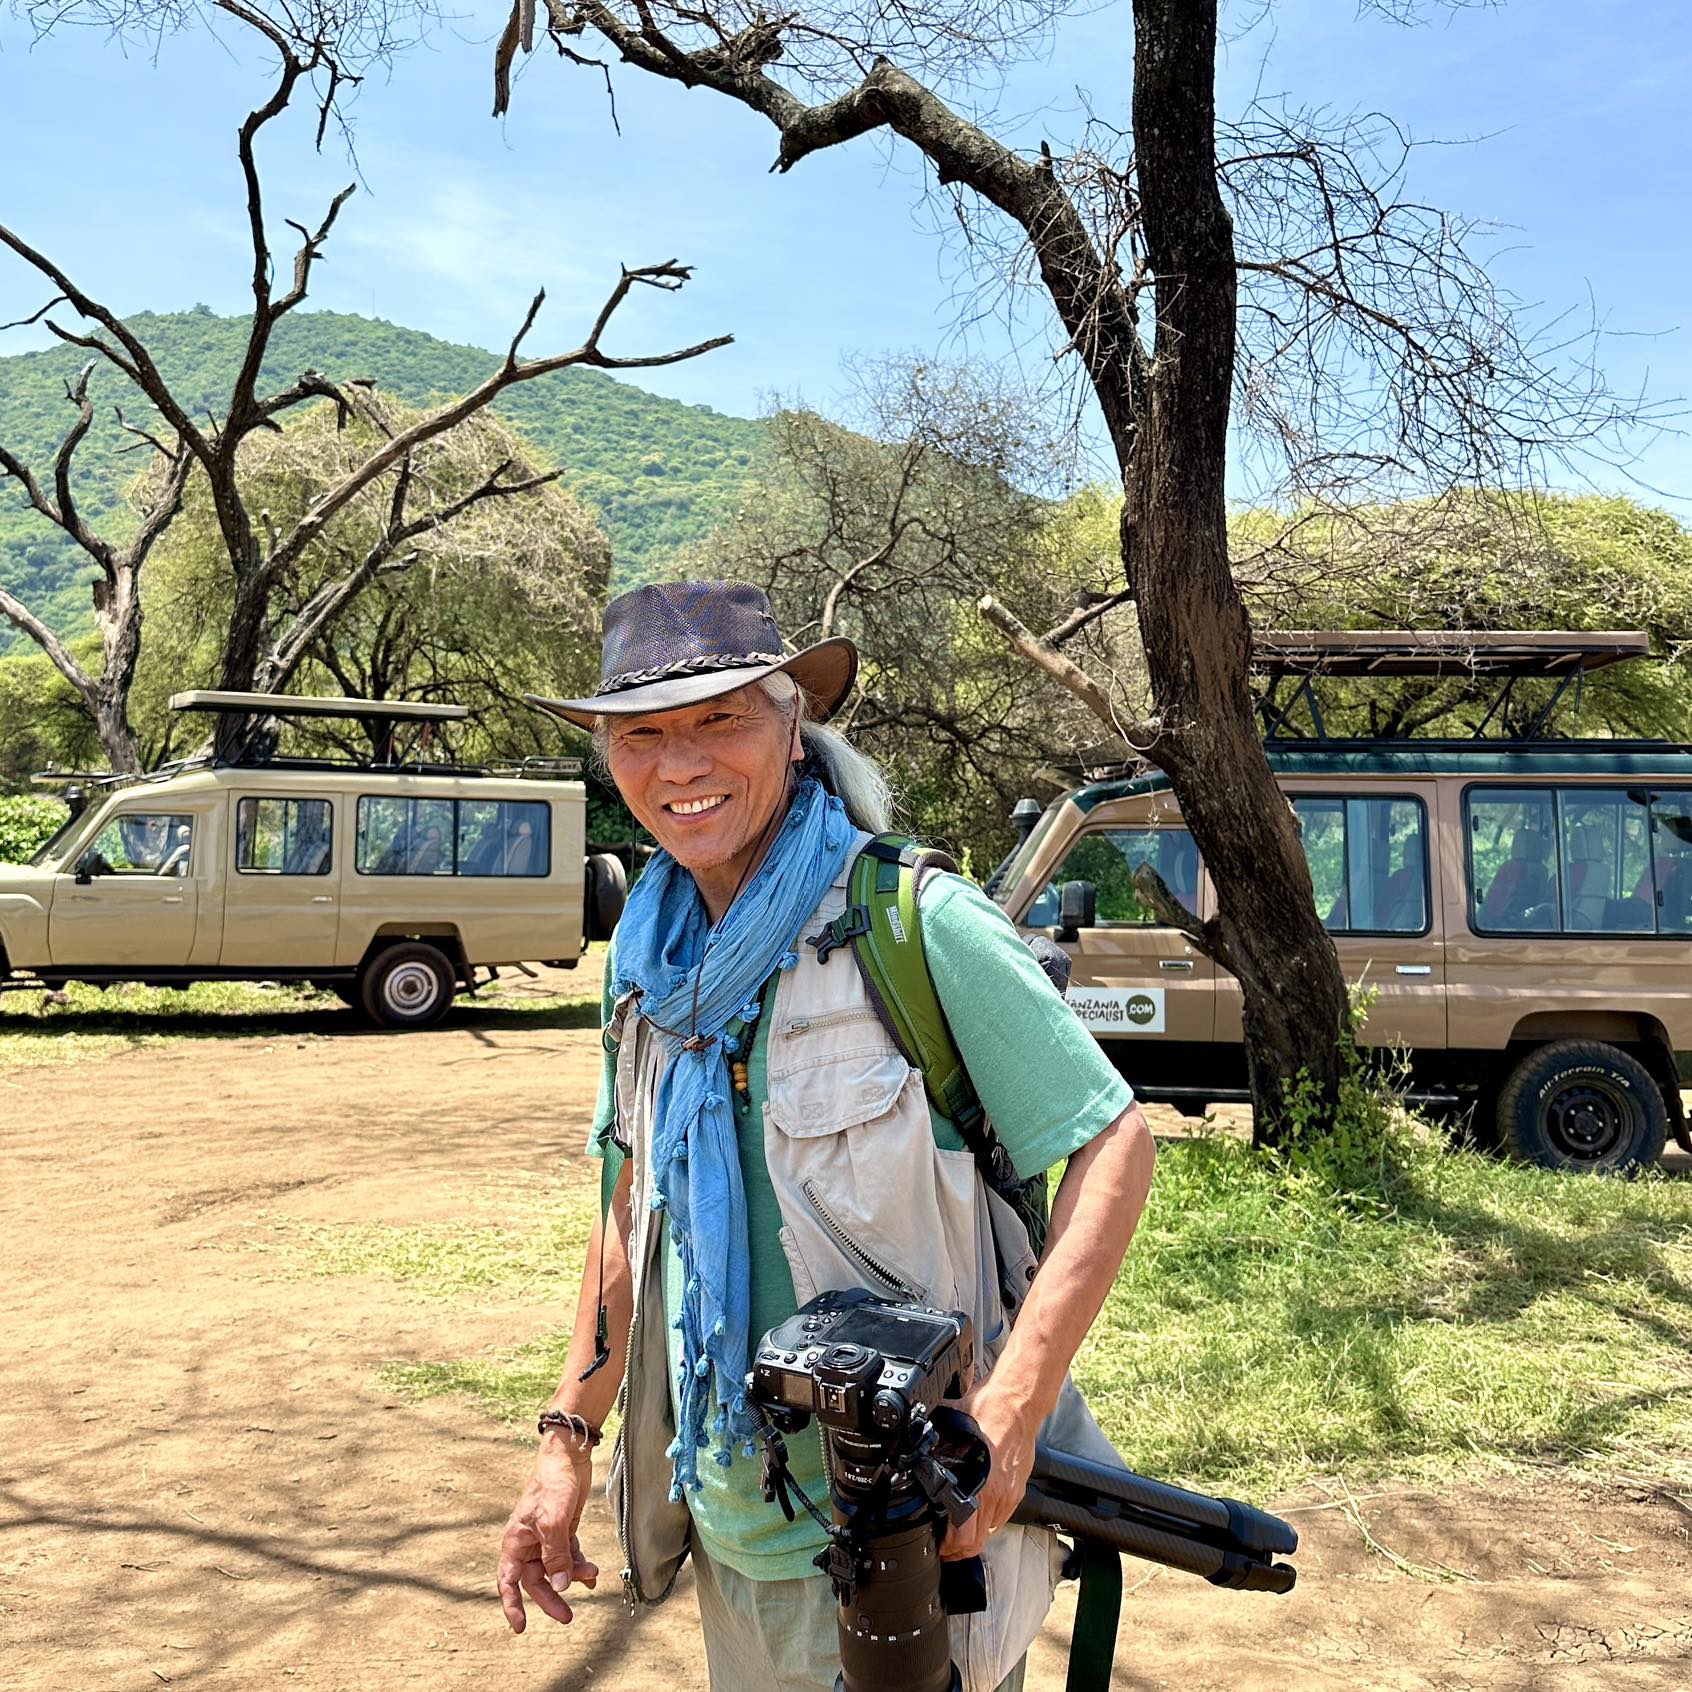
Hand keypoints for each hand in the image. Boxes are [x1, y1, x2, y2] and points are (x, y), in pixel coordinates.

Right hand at [497, 1442, 599, 1631]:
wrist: (569, 1455)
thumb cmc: (553, 1484)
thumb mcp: (553, 1521)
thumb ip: (555, 1555)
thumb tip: (559, 1585)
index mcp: (516, 1541)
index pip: (508, 1580)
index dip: (512, 1605)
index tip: (521, 1627)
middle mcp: (528, 1542)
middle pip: (536, 1580)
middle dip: (552, 1597)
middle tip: (567, 1616)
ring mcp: (546, 1537)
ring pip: (556, 1568)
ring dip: (572, 1575)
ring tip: (592, 1574)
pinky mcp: (563, 1530)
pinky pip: (569, 1556)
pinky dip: (579, 1565)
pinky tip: (592, 1574)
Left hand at [939, 1380, 1035, 1561]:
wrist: (1018, 1401)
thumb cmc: (988, 1409)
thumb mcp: (950, 1426)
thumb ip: (933, 1442)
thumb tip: (909, 1444)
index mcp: (980, 1486)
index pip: (964, 1537)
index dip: (947, 1548)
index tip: (936, 1545)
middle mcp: (997, 1496)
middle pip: (976, 1543)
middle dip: (957, 1550)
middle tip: (943, 1546)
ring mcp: (1010, 1495)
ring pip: (988, 1531)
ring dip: (971, 1535)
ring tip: (956, 1529)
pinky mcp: (1018, 1489)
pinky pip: (1000, 1516)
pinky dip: (986, 1520)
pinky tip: (975, 1508)